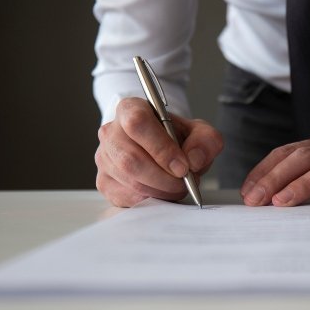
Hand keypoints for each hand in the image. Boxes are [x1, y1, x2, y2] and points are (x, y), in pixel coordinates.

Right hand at [95, 97, 222, 206]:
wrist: (163, 149)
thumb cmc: (177, 138)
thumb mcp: (200, 133)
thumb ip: (205, 141)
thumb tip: (193, 160)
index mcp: (130, 109)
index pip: (137, 123)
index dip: (161, 148)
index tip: (182, 166)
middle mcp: (111, 132)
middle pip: (131, 159)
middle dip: (164, 178)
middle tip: (184, 182)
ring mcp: (104, 158)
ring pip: (130, 181)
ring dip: (161, 190)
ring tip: (178, 186)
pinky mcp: (105, 182)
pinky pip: (128, 198)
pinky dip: (152, 199)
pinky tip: (163, 191)